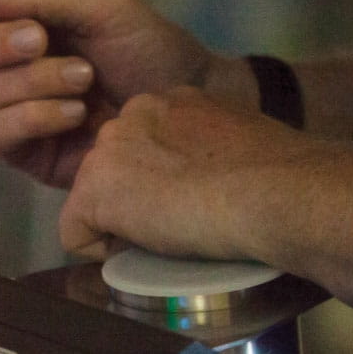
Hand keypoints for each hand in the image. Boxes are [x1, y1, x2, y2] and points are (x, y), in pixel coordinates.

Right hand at [0, 0, 229, 187]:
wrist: (191, 102)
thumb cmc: (150, 47)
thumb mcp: (101, 5)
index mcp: (17, 20)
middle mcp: (6, 64)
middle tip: (40, 38)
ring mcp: (13, 109)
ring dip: (29, 82)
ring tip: (84, 79)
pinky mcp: (26, 151)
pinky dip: (34, 116)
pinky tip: (75, 112)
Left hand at [59, 88, 317, 260]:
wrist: (278, 192)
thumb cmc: (278, 176)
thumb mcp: (238, 143)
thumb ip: (210, 149)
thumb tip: (210, 177)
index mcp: (170, 101)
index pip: (143, 143)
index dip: (159, 178)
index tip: (189, 199)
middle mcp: (132, 113)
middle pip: (113, 167)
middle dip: (133, 197)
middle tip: (177, 221)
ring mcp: (109, 149)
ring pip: (93, 197)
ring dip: (120, 221)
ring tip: (166, 236)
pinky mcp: (95, 191)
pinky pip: (74, 233)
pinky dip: (98, 251)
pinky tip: (140, 252)